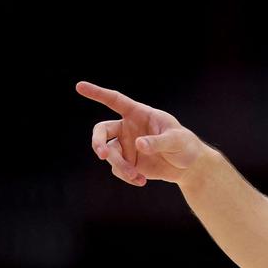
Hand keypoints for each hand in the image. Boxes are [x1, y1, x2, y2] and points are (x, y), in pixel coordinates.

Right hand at [76, 80, 206, 185]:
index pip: (115, 100)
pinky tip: (141, 181)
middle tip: (102, 154)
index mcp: (139, 114)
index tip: (79, 86)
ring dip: (120, 166)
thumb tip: (138, 144)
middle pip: (102, 130)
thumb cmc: (185, 145)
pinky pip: (117, 169)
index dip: (98, 94)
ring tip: (135, 175)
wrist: (188, 166)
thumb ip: (158, 141)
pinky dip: (127, 176)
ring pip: (110, 154)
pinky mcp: (127, 162)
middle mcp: (127, 128)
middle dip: (98, 142)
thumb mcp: (177, 140)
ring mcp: (125, 146)